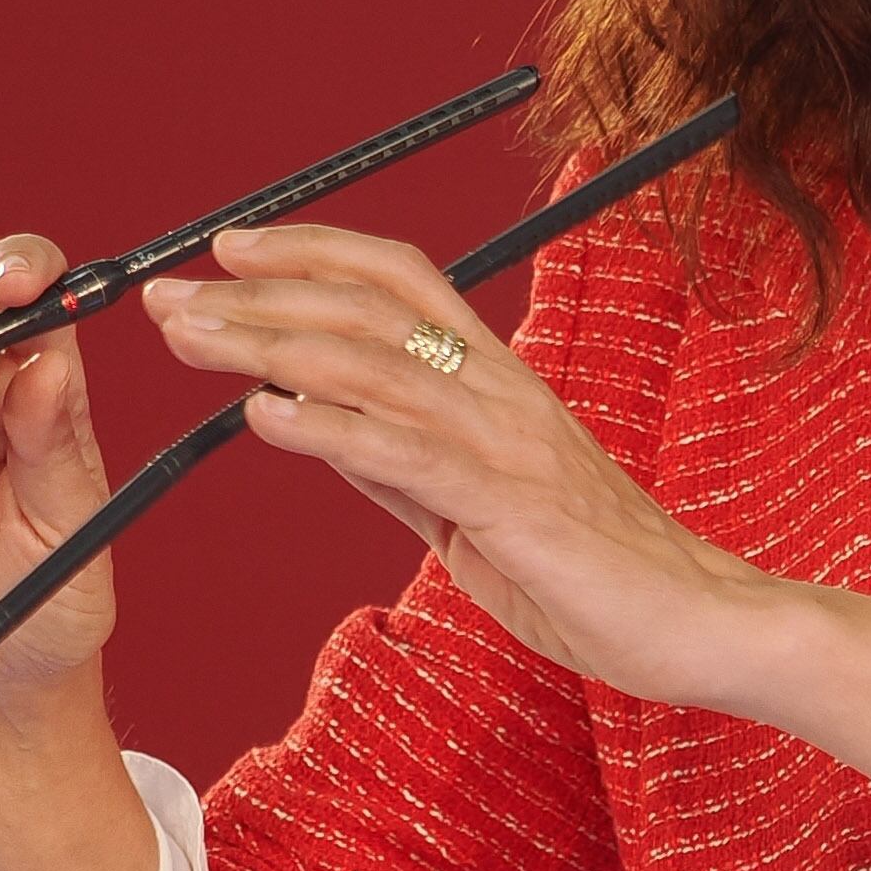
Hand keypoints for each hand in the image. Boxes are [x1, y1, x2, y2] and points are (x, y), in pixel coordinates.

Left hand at [144, 223, 870, 788]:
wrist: (704, 624)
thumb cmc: (600, 576)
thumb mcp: (480, 510)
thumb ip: (406, 465)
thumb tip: (319, 427)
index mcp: (500, 380)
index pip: (397, 280)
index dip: (310, 250)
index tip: (226, 247)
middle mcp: (502, 390)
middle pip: (367, 307)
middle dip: (258, 293)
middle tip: (167, 294)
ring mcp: (508, 441)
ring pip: (372, 365)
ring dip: (268, 344)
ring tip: (191, 338)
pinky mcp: (512, 504)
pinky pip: (404, 451)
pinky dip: (327, 426)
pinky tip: (264, 416)